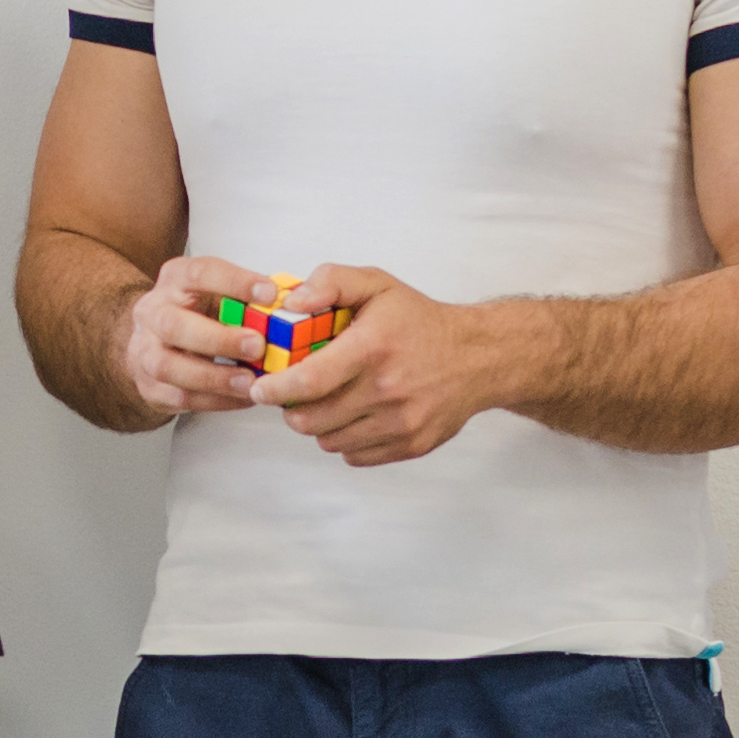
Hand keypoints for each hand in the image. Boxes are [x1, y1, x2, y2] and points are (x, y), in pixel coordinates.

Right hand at [116, 253, 291, 419]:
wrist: (154, 341)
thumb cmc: (198, 312)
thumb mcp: (218, 292)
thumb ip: (249, 297)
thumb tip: (299, 301)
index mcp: (176, 280)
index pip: (200, 273)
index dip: (235, 282)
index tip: (271, 293)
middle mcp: (153, 312)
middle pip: (174, 325)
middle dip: (218, 338)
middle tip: (257, 345)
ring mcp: (144, 351)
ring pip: (168, 366)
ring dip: (213, 377)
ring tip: (250, 383)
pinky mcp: (148, 386)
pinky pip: (178, 397)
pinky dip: (214, 400)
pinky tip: (242, 397)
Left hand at [252, 263, 499, 466]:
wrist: (479, 357)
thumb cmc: (420, 321)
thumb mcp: (377, 285)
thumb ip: (331, 282)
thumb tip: (291, 302)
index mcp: (373, 348)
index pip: (308, 381)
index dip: (274, 390)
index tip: (260, 388)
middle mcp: (387, 389)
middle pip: (311, 419)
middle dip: (292, 408)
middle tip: (294, 393)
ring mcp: (401, 422)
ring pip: (329, 440)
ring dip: (319, 425)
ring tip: (329, 401)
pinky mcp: (411, 444)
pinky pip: (355, 455)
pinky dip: (346, 440)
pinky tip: (355, 415)